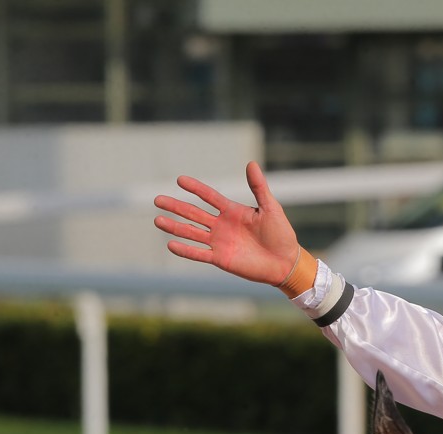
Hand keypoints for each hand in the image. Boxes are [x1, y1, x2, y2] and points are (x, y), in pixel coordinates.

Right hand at [153, 161, 299, 285]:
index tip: (180, 179)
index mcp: (233, 211)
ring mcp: (219, 242)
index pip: (209, 196)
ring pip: (191, 233)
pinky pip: (199, 254)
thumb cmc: (281, 234)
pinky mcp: (220, 259)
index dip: (195, 188)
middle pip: (194, 213)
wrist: (285, 262)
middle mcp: (222, 225)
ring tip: (157, 220)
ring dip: (175, 227)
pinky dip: (185, 250)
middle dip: (176, 206)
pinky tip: (170, 244)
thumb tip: (251, 163)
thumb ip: (259, 187)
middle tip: (157, 199)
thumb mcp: (270, 207)